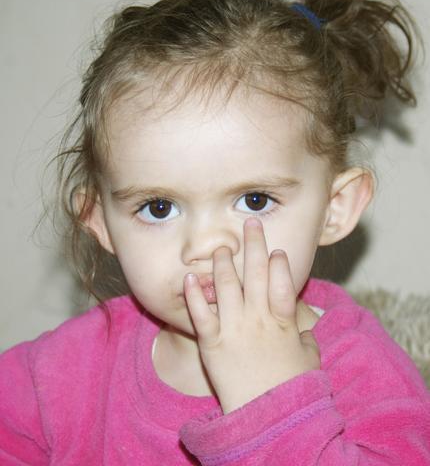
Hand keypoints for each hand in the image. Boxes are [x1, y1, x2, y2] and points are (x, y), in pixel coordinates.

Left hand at [183, 217, 320, 413]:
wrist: (265, 417)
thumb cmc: (291, 388)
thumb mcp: (308, 359)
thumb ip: (306, 338)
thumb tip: (305, 328)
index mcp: (282, 321)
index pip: (282, 281)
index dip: (279, 262)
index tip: (277, 249)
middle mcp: (257, 318)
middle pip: (255, 274)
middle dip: (253, 245)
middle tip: (250, 223)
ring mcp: (234, 328)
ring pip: (226, 286)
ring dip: (223, 263)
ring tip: (220, 247)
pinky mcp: (212, 343)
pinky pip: (200, 314)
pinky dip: (193, 295)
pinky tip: (189, 278)